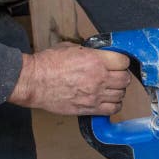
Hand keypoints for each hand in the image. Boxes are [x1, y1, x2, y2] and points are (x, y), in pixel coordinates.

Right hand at [8, 42, 131, 114]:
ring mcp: (95, 95)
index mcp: (95, 60)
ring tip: (110, 89)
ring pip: (121, 95)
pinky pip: (113, 109)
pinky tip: (108, 101)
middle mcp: (99, 77)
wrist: (33, 82)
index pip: (123, 61)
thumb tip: (98, 54)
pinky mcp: (89, 108)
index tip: (117, 63)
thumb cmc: (47, 64)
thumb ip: (89, 52)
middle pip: (125, 79)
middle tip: (114, 76)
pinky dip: (114, 105)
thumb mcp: (71, 48)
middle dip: (121, 76)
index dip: (121, 61)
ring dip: (117, 91)